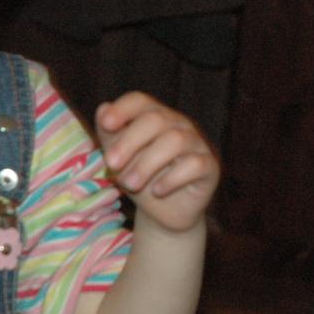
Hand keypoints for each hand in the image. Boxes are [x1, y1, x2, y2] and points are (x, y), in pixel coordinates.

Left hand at [95, 92, 219, 232]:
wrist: (164, 211)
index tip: (106, 125)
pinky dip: (172, 178)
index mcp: (155, 116)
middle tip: (111, 164)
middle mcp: (178, 124)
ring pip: (175, 140)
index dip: (123, 110)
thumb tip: (103, 109)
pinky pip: (194, 164)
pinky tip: (157, 191)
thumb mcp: (119, 159)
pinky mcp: (210, 166)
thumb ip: (109, 135)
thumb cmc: (140, 177)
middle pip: (155, 120)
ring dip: (146, 163)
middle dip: (129, 142)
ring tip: (130, 184)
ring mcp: (197, 143)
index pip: (140, 101)